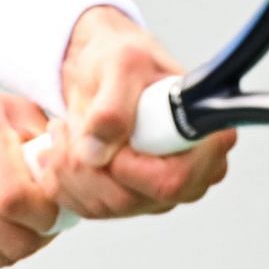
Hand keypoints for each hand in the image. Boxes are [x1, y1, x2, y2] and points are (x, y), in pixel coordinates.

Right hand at [0, 77, 61, 268]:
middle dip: (37, 235)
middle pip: (13, 240)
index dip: (48, 214)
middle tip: (40, 221)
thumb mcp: (1, 106)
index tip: (52, 207)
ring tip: (12, 222)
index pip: (22, 203)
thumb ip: (43, 138)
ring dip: (14, 246)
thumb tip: (80, 172)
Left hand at [40, 7, 234, 219]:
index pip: (171, 181)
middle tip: (66, 126)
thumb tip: (96, 151)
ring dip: (67, 169)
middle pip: (130, 199)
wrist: (104, 69)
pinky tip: (61, 149)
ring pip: (103, 207)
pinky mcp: (130, 200)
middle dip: (85, 165)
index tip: (100, 136)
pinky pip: (87, 209)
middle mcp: (191, 174)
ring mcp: (159, 192)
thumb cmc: (124, 59)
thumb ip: (112, 107)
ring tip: (62, 129)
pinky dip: (62, 181)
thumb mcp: (121, 64)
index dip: (126, 167)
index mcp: (207, 138)